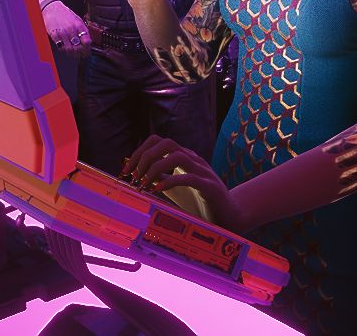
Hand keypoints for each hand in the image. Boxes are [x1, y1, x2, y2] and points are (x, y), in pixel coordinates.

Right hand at [42, 0, 92, 58]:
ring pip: (70, 49)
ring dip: (72, 54)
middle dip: (80, 54)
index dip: (88, 49)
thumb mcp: (77, 20)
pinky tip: (65, 49)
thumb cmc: (64, 14)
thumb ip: (82, 30)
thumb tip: (88, 42)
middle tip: (80, 55)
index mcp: (79, 25)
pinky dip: (64, 50)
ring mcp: (63, 32)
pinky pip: (61, 47)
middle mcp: (72, 29)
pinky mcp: (55, 35)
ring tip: (72, 53)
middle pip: (79, 47)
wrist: (51, 8)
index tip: (87, 52)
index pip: (87, 41)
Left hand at [125, 135, 243, 231]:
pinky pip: (188, 177)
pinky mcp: (209, 186)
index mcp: (184, 158)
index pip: (158, 141)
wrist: (230, 216)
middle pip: (166, 142)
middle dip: (145, 157)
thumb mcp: (174, 189)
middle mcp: (193, 159)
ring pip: (176, 156)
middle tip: (133, 176)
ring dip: (155, 168)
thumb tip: (136, 175)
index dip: (139, 152)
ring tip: (143, 184)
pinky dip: (170, 181)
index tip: (126, 171)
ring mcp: (202, 171)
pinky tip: (158, 190)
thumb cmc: (200, 202)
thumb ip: (160, 179)